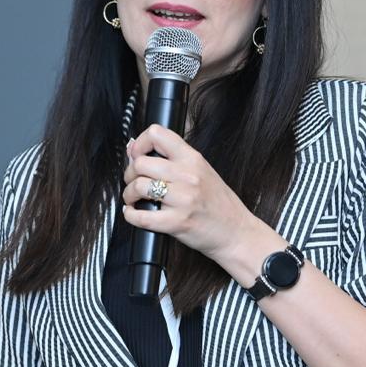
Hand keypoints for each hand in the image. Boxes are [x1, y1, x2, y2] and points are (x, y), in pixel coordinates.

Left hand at [122, 124, 255, 260]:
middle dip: (130, 173)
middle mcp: (187, 175)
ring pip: (138, 186)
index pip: (157, 134)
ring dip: (129, 194)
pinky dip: (130, 215)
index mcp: (193, 159)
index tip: (136, 154)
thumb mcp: (202, 171)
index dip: (139, 144)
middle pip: (140, 163)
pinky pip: (141, 217)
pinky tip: (133, 213)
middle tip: (133, 181)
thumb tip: (135, 150)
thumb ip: (172, 160)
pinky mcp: (176, 222)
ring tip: (134, 199)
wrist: (236, 232)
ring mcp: (182, 199)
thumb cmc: (219, 204)